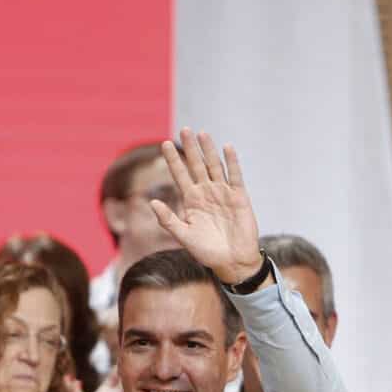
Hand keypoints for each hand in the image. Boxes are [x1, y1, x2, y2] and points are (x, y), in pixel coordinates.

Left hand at [150, 129, 262, 284]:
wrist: (232, 262)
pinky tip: (226, 147)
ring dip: (208, 150)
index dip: (173, 160)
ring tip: (202, 133)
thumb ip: (168, 220)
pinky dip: (231, 162)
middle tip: (184, 129)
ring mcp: (223, 193)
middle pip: (196, 165)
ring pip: (214, 166)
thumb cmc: (207, 252)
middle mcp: (206, 193)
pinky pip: (235, 176)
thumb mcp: (184, 236)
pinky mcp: (239, 197)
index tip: (164, 144)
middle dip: (190, 148)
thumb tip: (152, 202)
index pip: (180, 175)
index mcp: (191, 200)